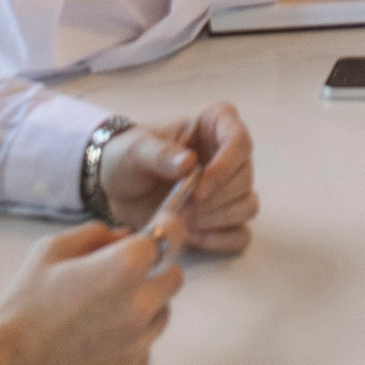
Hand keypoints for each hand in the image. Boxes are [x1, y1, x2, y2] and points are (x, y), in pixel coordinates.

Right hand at [0, 218, 183, 364]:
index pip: (169, 238)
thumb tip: (125, 234)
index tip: (160, 236)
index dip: (164, 235)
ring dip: (141, 315)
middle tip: (120, 285)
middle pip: (172, 280)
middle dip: (153, 276)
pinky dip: (126, 353)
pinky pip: (142, 357)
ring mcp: (139, 347)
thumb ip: (95, 234)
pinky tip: (94, 354)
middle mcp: (141, 305)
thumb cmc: (23, 309)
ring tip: (98, 323)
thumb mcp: (48, 252)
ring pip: (159, 319)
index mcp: (124, 267)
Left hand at [98, 107, 257, 256]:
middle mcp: (229, 154)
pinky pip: (240, 234)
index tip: (198, 190)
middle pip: (245, 177)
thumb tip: (189, 162)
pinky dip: (221, 240)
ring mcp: (228, 186)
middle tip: (183, 211)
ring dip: (218, 219)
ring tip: (185, 223)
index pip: (240, 141)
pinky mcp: (222, 217)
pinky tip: (193, 237)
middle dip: (215, 200)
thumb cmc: (128, 157)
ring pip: (247, 205)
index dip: (225, 167)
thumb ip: (160, 154)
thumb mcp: (136, 150)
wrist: (117, 188)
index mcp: (215, 124)